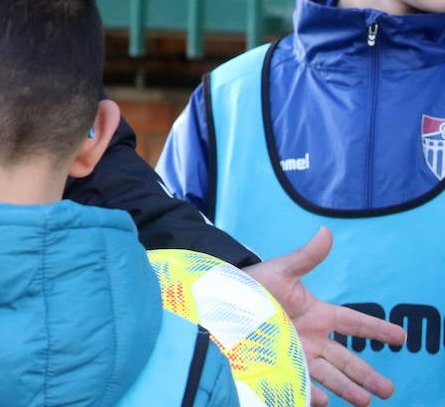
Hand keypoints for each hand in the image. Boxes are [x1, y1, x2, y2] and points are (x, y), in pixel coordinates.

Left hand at [244, 227, 405, 406]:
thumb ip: (306, 257)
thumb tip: (326, 232)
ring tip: (365, 402)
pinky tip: (322, 401)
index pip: (355, 323)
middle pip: (346, 359)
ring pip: (328, 375)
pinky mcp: (279, 364)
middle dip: (367, 374)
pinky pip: (299, 381)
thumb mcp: (281, 270)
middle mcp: (312, 338)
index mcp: (318, 314)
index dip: (378, 329)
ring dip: (347, 388)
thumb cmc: (253, 282)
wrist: (221, 298)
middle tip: (388, 390)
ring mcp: (297, 353)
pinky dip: (311, 391)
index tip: (401, 337)